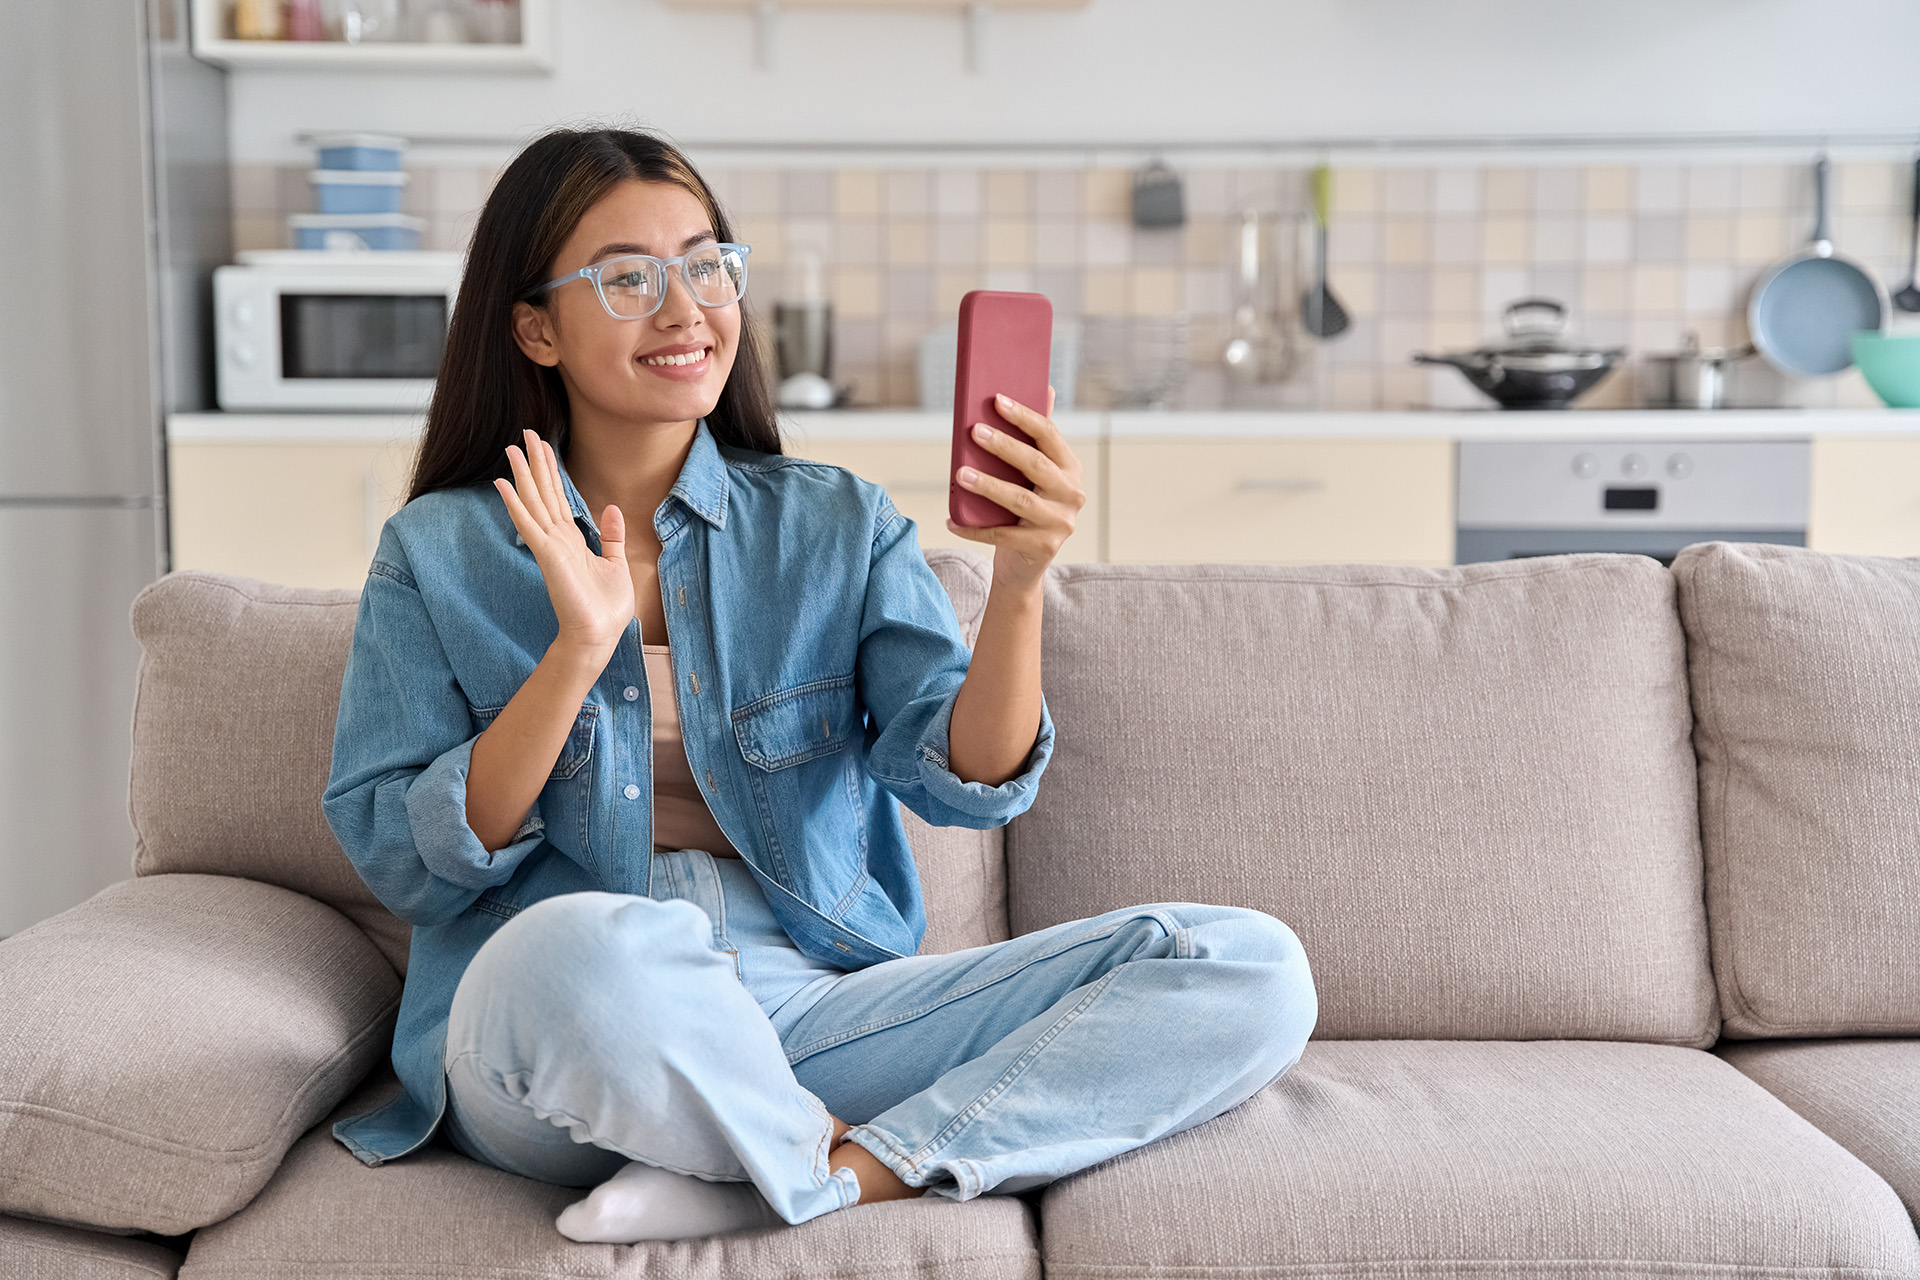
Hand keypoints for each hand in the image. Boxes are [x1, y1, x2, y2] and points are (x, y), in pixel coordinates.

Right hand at [493, 429, 633, 661]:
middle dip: (534, 463)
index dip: (551, 471)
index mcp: (572, 539)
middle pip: (543, 492)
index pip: (558, 497)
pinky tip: (504, 485)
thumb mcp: (616, 563)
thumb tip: (610, 509)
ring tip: (510, 449)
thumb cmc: (606, 607)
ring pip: (533, 502)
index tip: (543, 446)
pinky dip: (516, 504)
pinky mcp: (547, 556)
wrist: (599, 634)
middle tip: (525, 433)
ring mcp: (550, 546)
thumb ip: (611, 536)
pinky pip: (527, 524)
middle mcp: (557, 539)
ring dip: (521, 475)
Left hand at [944, 386, 1084, 595]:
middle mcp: (1072, 494)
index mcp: (1070, 469)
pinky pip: (1002, 534)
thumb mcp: (1032, 475)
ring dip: (988, 485)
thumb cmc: (1024, 510)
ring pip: (1019, 499)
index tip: (997, 400)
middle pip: (1034, 464)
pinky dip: (974, 528)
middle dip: (1003, 446)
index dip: (1023, 416)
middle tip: (974, 432)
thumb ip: (1037, 438)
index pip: (1049, 435)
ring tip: (961, 474)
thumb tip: (1044, 387)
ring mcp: (1060, 522)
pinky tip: (952, 520)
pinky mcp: (1043, 547)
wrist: (1025, 565)